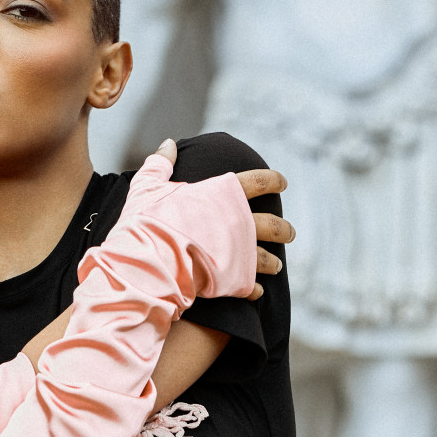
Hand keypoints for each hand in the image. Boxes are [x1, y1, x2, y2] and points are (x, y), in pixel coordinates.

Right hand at [153, 138, 293, 301]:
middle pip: (271, 224)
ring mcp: (239, 252)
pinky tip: (256, 292)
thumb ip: (161, 164)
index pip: (257, 182)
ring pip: (265, 258)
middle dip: (283, 229)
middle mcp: (239, 222)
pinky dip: (253, 289)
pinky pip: (249, 286)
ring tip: (277, 266)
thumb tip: (169, 144)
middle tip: (289, 233)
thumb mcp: (148, 186)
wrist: (148, 258)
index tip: (282, 182)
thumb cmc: (147, 220)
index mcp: (223, 194)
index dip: (272, 180)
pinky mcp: (233, 279)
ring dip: (272, 262)